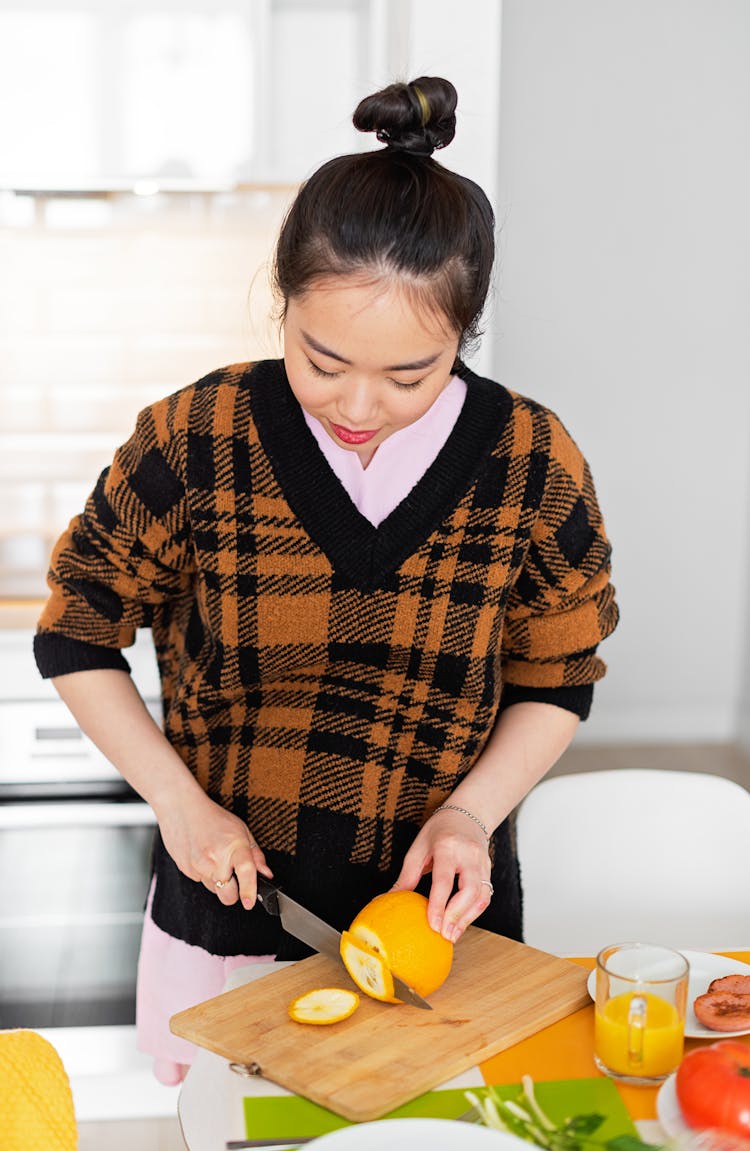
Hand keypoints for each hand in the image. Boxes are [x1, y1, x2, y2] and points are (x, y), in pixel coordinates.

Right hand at [156, 785, 272, 909]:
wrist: (181, 809)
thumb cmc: (212, 817)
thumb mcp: (241, 830)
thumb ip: (256, 855)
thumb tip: (266, 874)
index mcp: (234, 846)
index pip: (245, 873)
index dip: (249, 891)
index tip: (250, 903)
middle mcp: (215, 859)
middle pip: (228, 896)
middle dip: (234, 892)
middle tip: (234, 878)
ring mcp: (198, 867)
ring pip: (214, 890)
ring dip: (218, 882)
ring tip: (216, 860)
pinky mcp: (186, 871)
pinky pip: (200, 882)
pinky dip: (205, 875)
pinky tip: (204, 858)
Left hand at [390, 809, 491, 943]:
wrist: (467, 814)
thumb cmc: (439, 831)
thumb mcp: (418, 848)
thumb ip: (407, 876)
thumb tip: (389, 899)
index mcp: (447, 846)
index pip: (444, 879)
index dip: (439, 904)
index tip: (432, 925)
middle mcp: (469, 854)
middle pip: (470, 890)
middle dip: (457, 915)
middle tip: (444, 935)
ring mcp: (483, 862)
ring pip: (482, 896)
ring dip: (467, 919)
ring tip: (452, 935)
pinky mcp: (489, 870)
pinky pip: (485, 896)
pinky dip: (473, 913)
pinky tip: (460, 924)